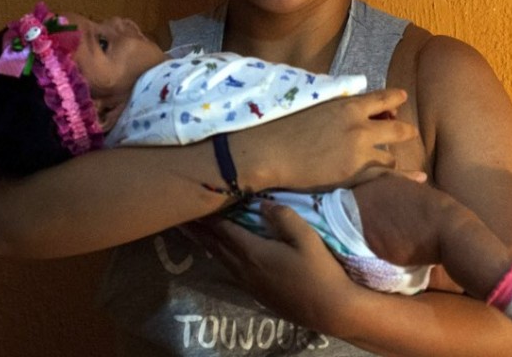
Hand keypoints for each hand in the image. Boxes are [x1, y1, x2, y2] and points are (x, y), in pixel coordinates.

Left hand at [193, 202, 360, 334]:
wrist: (331, 309)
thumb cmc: (320, 271)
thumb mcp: (306, 237)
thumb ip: (283, 216)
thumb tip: (262, 203)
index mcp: (253, 252)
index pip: (222, 229)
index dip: (207, 216)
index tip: (193, 202)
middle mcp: (244, 268)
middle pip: (214, 245)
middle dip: (198, 229)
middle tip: (181, 215)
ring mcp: (249, 283)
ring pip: (220, 258)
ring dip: (205, 243)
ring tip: (193, 232)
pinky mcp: (256, 292)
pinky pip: (229, 268)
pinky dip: (218, 255)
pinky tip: (219, 253)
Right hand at [236, 88, 418, 191]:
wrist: (268, 150)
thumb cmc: (283, 124)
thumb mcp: (314, 103)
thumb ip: (336, 103)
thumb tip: (349, 101)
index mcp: (349, 106)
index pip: (384, 98)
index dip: (396, 99)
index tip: (401, 99)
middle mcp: (360, 128)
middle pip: (397, 129)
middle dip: (405, 132)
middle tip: (408, 133)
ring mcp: (359, 154)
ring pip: (391, 157)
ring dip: (391, 160)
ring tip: (396, 165)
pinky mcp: (353, 176)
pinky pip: (385, 178)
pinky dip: (402, 179)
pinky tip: (418, 180)